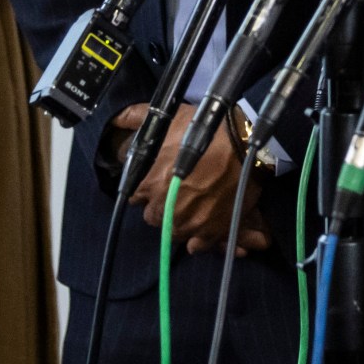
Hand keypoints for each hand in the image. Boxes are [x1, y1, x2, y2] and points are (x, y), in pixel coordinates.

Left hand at [115, 104, 270, 256]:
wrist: (247, 143)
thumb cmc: (206, 131)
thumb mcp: (171, 119)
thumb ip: (137, 117)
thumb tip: (116, 118)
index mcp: (149, 185)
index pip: (136, 197)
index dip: (147, 189)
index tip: (158, 183)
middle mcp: (165, 209)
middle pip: (154, 218)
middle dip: (162, 207)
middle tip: (176, 194)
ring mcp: (189, 222)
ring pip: (174, 232)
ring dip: (179, 222)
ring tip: (192, 208)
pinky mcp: (211, 231)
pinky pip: (197, 245)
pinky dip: (198, 239)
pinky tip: (202, 225)